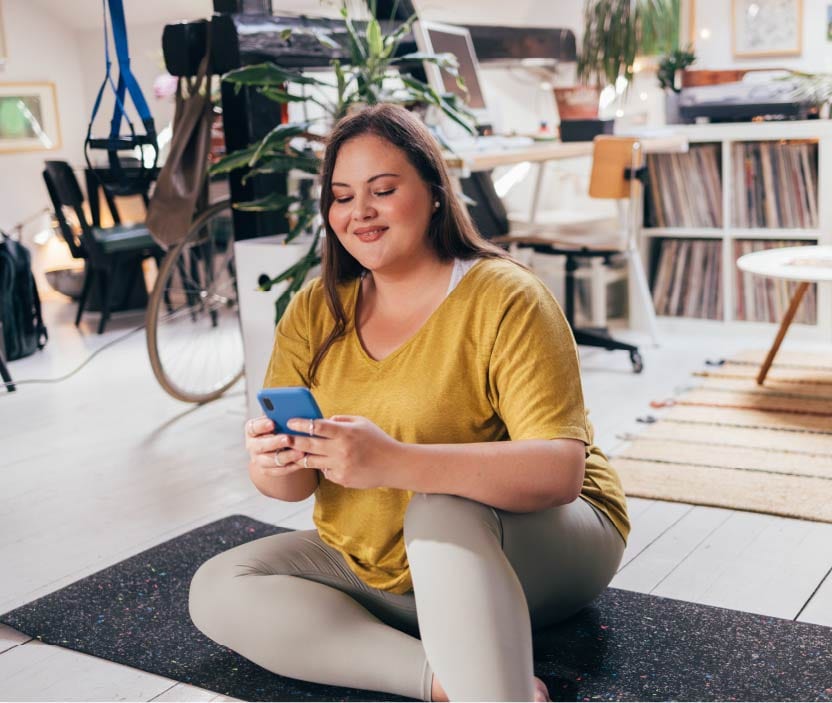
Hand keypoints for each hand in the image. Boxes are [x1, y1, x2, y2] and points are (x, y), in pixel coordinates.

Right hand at [244, 415, 310, 478]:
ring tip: (301, 452)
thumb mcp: (277, 420)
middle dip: (275, 442)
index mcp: (252, 430)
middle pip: (261, 446)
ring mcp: (259, 460)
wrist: (274, 448)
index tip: (272, 422)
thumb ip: (280, 416)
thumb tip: (293, 408)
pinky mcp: (267, 471)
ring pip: (272, 460)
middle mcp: (252, 445)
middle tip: (288, 438)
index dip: (262, 425)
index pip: (253, 427)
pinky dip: (292, 466)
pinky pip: (280, 470)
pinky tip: (303, 461)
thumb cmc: (278, 428)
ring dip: (287, 456)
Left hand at [284, 415, 401, 488]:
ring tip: (293, 451)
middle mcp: (341, 450)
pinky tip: (326, 461)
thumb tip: (322, 421)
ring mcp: (340, 466)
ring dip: (302, 456)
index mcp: (345, 433)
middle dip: (293, 441)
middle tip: (281, 438)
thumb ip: (341, 421)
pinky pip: (325, 472)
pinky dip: (323, 466)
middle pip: (309, 445)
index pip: (317, 426)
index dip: (301, 423)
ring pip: (312, 461)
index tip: (290, 421)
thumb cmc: (377, 440)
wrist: (393, 464)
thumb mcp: (362, 423)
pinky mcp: (342, 479)